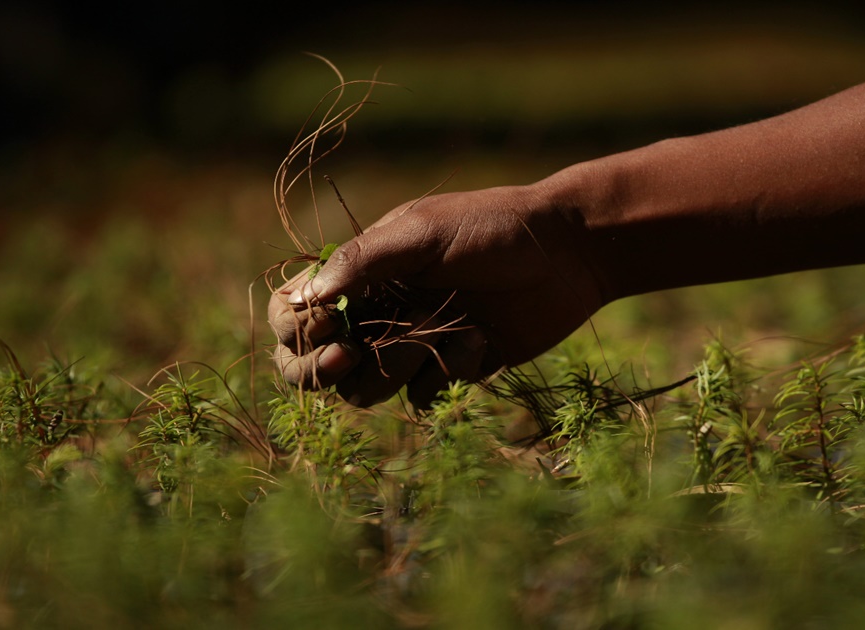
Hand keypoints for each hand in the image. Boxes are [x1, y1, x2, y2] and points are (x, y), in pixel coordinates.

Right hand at [268, 183, 607, 406]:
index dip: (297, 329)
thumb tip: (304, 296)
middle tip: (351, 357)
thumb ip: (361, 262)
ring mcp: (412, 345)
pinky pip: (422, 395)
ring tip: (444, 329)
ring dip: (399, 366)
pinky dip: (448, 372)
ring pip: (367, 388)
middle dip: (323, 369)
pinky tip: (482, 339)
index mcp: (360, 274)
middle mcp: (376, 313)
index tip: (326, 326)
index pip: (295, 313)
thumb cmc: (491, 227)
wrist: (569, 253)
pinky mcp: (450, 369)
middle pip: (316, 366)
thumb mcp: (422, 232)